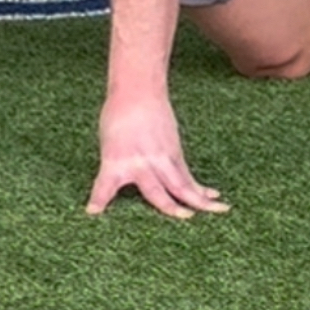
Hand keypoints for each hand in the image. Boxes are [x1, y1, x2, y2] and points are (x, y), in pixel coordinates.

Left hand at [86, 93, 229, 219]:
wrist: (137, 91)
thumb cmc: (118, 117)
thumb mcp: (109, 145)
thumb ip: (118, 169)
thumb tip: (123, 189)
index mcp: (115, 161)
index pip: (104, 186)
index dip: (99, 200)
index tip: (93, 212)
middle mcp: (140, 163)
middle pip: (157, 192)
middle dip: (170, 208)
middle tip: (184, 218)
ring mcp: (160, 159)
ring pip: (182, 185)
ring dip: (199, 201)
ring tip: (217, 212)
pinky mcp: (173, 153)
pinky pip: (187, 176)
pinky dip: (200, 187)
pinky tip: (213, 196)